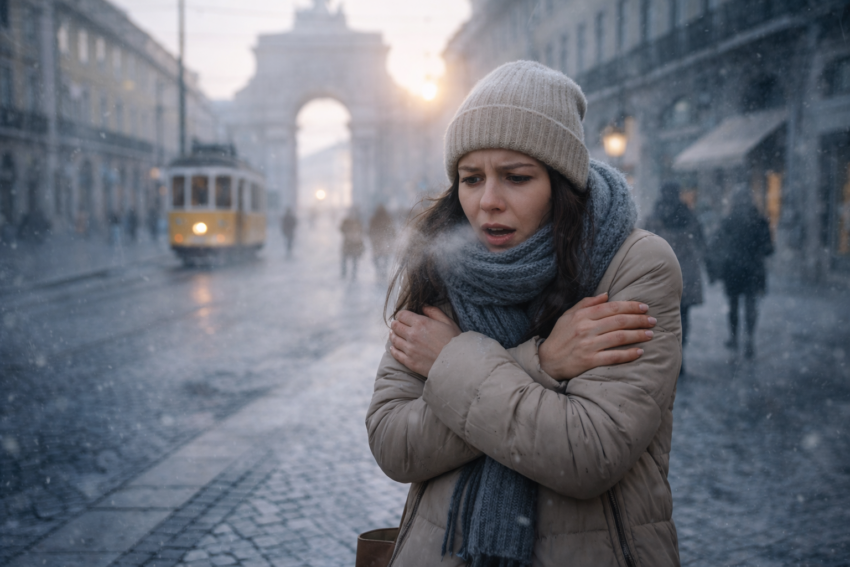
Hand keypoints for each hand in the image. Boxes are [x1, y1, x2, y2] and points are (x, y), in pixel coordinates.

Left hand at [389, 306, 461, 375]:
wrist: (457, 363)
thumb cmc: (455, 341)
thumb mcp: (447, 322)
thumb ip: (434, 312)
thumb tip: (423, 306)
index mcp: (421, 323)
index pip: (401, 315)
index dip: (401, 315)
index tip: (403, 317)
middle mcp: (412, 335)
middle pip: (395, 326)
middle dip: (396, 324)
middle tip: (399, 325)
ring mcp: (410, 349)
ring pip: (394, 339)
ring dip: (394, 335)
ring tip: (395, 335)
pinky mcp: (410, 362)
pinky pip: (395, 354)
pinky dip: (393, 349)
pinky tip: (394, 348)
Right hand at [538, 293, 655, 380]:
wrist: (547, 361)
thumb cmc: (560, 337)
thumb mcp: (568, 316)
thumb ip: (587, 304)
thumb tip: (606, 295)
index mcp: (582, 316)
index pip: (612, 307)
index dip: (630, 306)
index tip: (644, 307)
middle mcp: (586, 329)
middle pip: (619, 321)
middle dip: (639, 320)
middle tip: (653, 320)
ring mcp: (588, 345)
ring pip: (619, 338)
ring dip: (638, 335)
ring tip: (650, 334)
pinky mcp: (589, 361)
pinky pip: (614, 357)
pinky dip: (628, 354)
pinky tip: (640, 352)